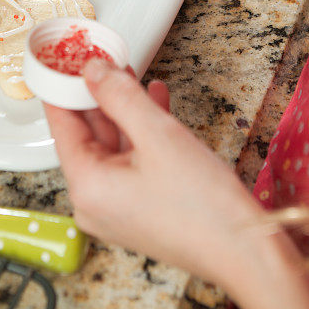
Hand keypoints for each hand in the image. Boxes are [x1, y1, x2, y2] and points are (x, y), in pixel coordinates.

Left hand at [44, 59, 265, 294]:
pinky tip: (155, 104)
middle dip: (98, 94)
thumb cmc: (204, 206)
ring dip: (122, 109)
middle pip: (86, 134)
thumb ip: (119, 96)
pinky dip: (140, 132)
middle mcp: (93, 201)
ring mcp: (116, 208)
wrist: (246, 250)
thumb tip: (92, 71)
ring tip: (130, 75)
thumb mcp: (158, 135)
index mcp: (86, 186)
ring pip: (112, 145)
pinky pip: (130, 160)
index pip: (62, 123)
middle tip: (104, 60)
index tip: (67, 58)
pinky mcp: (138, 208)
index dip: (64, 85)